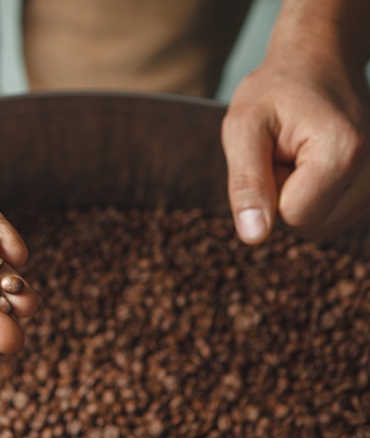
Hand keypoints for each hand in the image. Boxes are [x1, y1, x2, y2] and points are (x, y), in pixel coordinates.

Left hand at [222, 47, 369, 243]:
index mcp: (342, 154)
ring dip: (295, 196)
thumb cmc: (275, 89)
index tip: (271, 152)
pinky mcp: (369, 188)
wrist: (317, 60)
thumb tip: (254, 237)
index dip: (268, 191)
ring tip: (294, 154)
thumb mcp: (243, 127)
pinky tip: (308, 163)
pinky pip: (328, 216)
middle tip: (280, 151)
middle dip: (282, 196)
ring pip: (318, 225)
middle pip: (308, 226)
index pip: (293, 217)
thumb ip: (246, 183)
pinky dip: (310, 196)